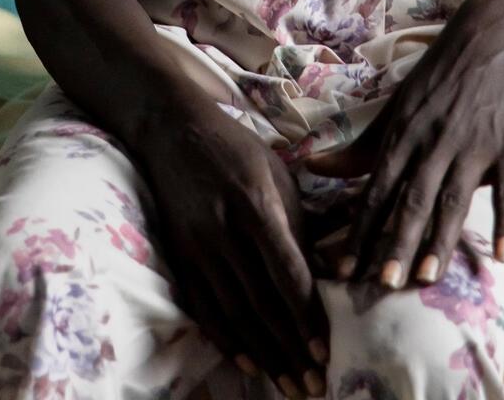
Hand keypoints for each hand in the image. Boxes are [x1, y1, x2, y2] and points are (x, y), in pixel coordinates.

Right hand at [137, 95, 328, 397]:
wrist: (173, 129)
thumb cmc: (236, 148)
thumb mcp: (277, 174)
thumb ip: (300, 224)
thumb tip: (330, 273)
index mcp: (256, 203)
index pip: (286, 272)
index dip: (305, 316)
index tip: (323, 352)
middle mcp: (224, 230)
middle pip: (261, 303)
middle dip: (290, 350)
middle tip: (314, 387)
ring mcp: (197, 246)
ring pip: (234, 314)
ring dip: (264, 356)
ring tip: (289, 387)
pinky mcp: (178, 255)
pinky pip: (203, 309)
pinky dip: (227, 341)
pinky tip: (248, 364)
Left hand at [322, 0, 503, 290]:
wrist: (493, 35)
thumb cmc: (438, 77)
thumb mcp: (397, 105)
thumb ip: (360, 146)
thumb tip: (312, 166)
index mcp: (403, 132)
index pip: (377, 188)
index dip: (361, 228)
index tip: (345, 266)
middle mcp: (433, 141)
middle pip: (412, 198)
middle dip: (395, 241)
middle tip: (382, 283)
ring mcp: (472, 145)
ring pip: (453, 199)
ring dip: (440, 239)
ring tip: (428, 277)